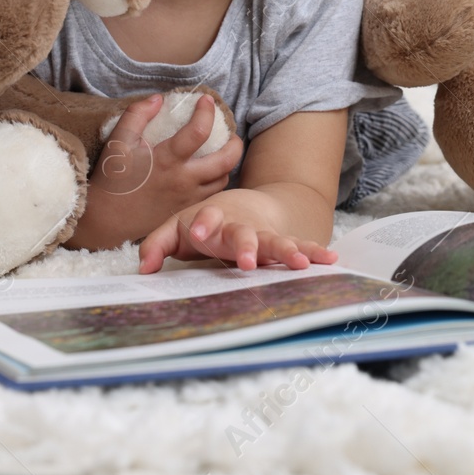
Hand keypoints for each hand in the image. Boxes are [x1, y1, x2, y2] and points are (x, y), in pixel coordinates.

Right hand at [65, 93, 243, 251]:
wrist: (107, 220)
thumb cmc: (112, 178)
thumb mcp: (118, 141)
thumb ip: (137, 115)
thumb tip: (159, 98)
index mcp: (167, 159)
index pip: (199, 131)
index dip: (207, 111)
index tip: (206, 100)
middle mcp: (183, 180)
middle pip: (226, 160)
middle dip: (235, 143)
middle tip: (230, 134)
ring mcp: (188, 198)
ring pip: (223, 180)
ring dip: (227, 164)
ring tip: (221, 152)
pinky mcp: (187, 212)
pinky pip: (213, 196)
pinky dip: (216, 181)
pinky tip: (208, 173)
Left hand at [137, 189, 338, 273]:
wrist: (241, 204)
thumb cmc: (204, 222)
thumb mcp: (176, 229)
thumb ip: (157, 245)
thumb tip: (143, 270)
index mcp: (212, 218)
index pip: (205, 217)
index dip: (202, 223)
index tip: (196, 233)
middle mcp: (239, 225)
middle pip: (243, 233)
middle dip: (246, 245)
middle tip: (247, 261)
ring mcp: (262, 234)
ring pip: (275, 240)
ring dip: (286, 250)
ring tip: (299, 262)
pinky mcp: (280, 243)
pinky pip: (298, 247)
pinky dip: (313, 252)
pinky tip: (329, 259)